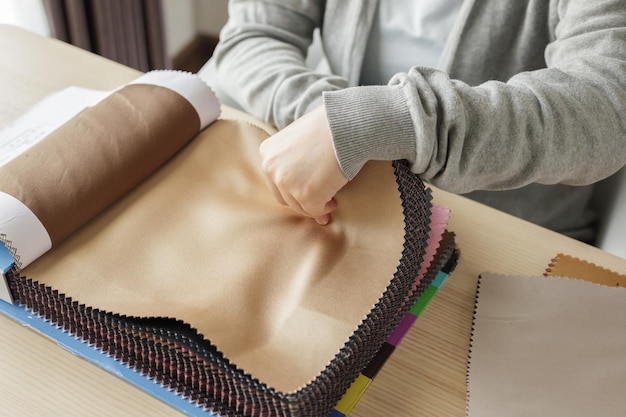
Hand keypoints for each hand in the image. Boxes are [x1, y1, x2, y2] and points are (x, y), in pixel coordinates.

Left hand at [259, 105, 347, 224]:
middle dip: (301, 200)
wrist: (345, 125)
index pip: (275, 181)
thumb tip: (299, 186)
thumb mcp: (297, 138)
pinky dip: (324, 209)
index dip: (292, 188)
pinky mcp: (306, 194)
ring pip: (299, 206)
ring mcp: (287, 182)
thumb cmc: (327, 128)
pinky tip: (333, 202)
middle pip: (284, 197)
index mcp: (267, 153)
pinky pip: (315, 210)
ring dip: (313, 206)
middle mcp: (271, 168)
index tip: (307, 189)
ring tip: (329, 201)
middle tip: (319, 199)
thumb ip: (291, 159)